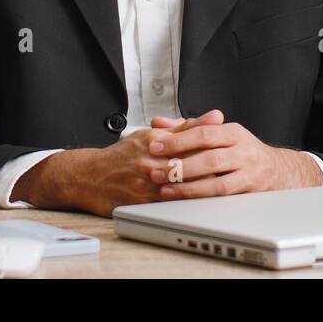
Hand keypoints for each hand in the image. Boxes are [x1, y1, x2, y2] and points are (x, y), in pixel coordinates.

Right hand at [10, 110, 223, 216]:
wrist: (89, 176)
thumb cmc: (122, 156)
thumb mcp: (151, 134)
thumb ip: (186, 127)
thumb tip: (215, 116)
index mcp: (155, 142)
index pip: (192, 142)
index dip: (213, 145)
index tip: (232, 147)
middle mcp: (150, 162)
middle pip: (189, 164)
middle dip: (212, 167)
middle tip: (234, 169)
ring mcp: (146, 184)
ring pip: (182, 187)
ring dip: (203, 187)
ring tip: (224, 186)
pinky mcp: (141, 203)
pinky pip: (170, 205)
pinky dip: (188, 204)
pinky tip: (203, 203)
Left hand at [146, 120, 322, 199]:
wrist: (277, 170)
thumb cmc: (241, 151)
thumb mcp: (219, 133)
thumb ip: (187, 127)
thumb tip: (158, 122)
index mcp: (234, 132)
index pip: (204, 133)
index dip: (178, 140)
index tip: (155, 146)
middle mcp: (244, 152)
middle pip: (210, 158)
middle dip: (180, 166)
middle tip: (156, 170)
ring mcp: (249, 174)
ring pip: (218, 183)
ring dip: (189, 187)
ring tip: (165, 189)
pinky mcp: (250, 194)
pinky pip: (224, 198)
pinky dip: (202, 199)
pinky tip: (185, 200)